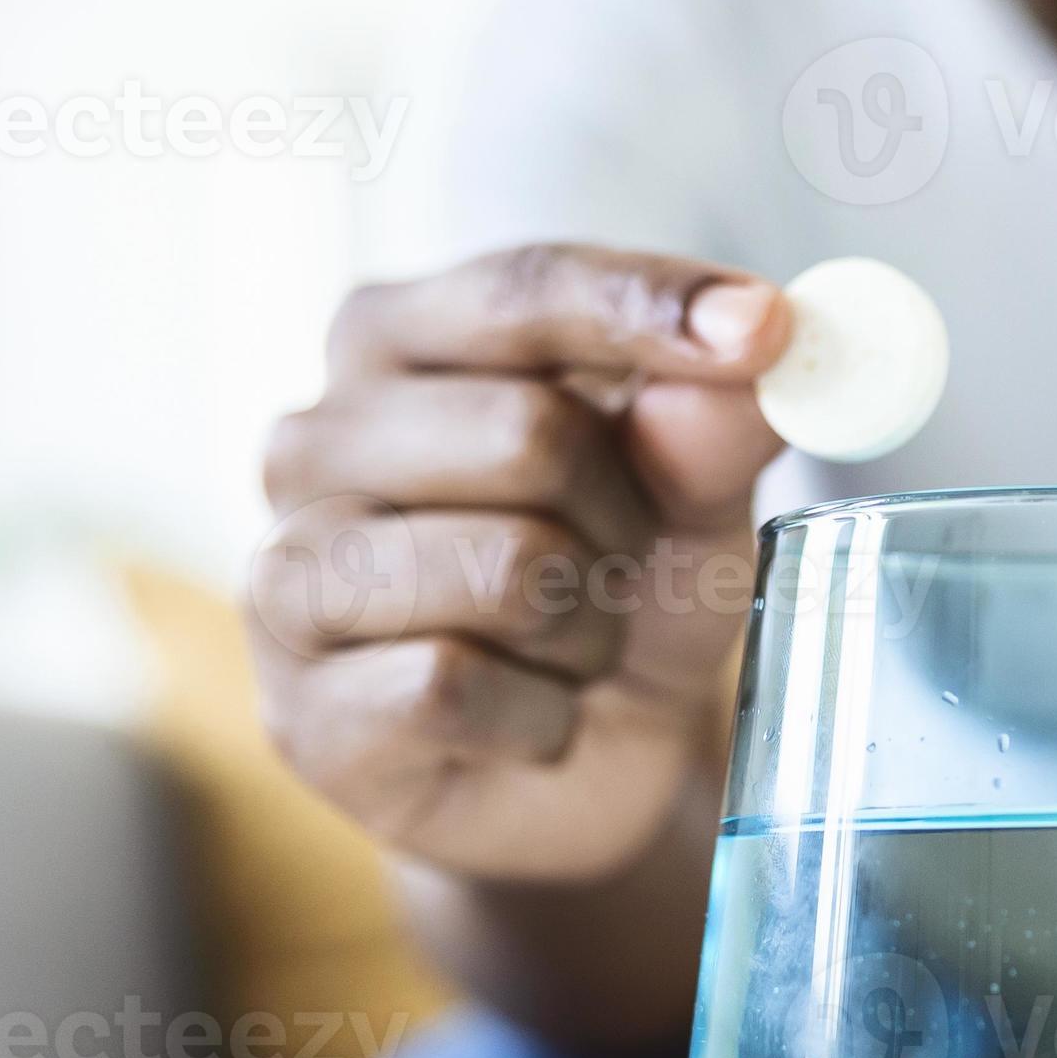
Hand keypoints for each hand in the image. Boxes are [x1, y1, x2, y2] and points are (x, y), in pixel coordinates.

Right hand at [252, 244, 789, 882]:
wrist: (586, 769)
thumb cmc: (617, 590)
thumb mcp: (691, 496)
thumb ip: (714, 421)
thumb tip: (761, 341)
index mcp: (398, 338)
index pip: (524, 288)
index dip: (647, 304)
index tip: (767, 326)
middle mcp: (316, 437)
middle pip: (529, 432)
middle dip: (626, 517)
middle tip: (626, 564)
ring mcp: (289, 573)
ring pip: (504, 569)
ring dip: (587, 625)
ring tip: (571, 645)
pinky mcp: (304, 709)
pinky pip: (456, 684)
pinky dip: (538, 714)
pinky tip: (525, 719)